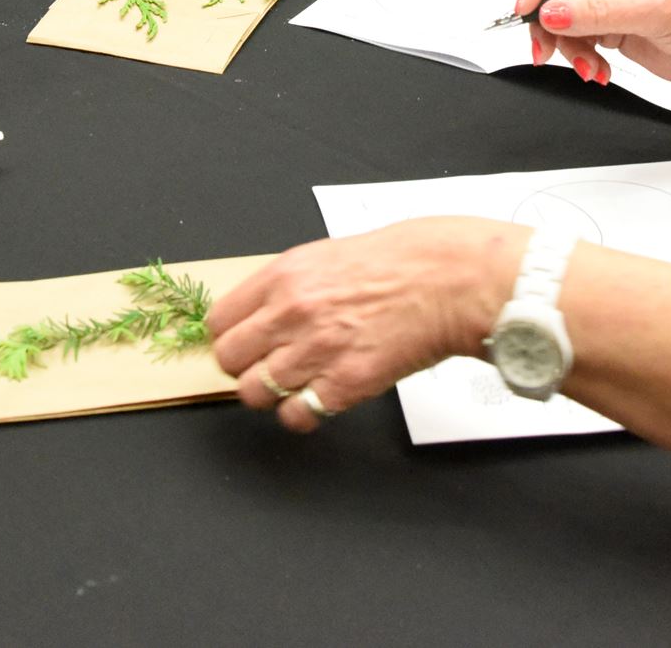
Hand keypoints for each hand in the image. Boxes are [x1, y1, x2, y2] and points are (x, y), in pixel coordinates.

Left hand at [208, 217, 521, 432]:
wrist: (450, 279)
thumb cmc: (401, 261)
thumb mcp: (328, 255)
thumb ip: (289, 285)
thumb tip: (260, 314)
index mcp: (284, 275)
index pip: (220, 321)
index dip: (231, 336)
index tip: (243, 343)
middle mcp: (292, 312)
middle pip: (229, 360)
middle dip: (245, 367)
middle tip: (267, 365)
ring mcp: (317, 350)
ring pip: (255, 393)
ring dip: (272, 394)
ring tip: (297, 383)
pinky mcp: (346, 383)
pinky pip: (297, 415)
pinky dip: (303, 414)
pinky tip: (319, 399)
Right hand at [514, 0, 670, 87]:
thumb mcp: (653, 11)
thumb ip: (599, 12)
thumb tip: (551, 12)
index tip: (525, 8)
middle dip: (547, 25)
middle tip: (546, 51)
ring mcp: (607, 2)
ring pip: (560, 22)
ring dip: (568, 49)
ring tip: (590, 69)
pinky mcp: (610, 29)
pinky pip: (576, 43)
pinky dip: (581, 61)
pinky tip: (600, 72)